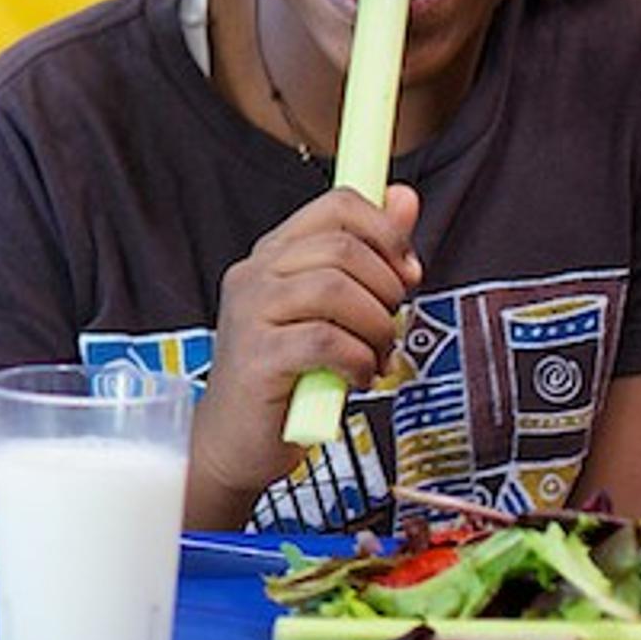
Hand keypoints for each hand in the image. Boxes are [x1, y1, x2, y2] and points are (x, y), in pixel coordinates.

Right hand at [202, 182, 420, 499]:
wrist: (234, 442)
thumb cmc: (287, 376)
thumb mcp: (333, 310)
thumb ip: (368, 255)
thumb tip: (404, 197)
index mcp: (272, 256)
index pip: (335, 205)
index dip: (385, 229)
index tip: (406, 267)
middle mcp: (255, 276)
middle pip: (341, 246)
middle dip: (386, 287)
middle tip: (389, 324)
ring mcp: (250, 315)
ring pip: (335, 288)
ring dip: (375, 326)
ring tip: (374, 355)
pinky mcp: (258, 359)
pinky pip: (327, 341)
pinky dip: (358, 361)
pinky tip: (355, 377)